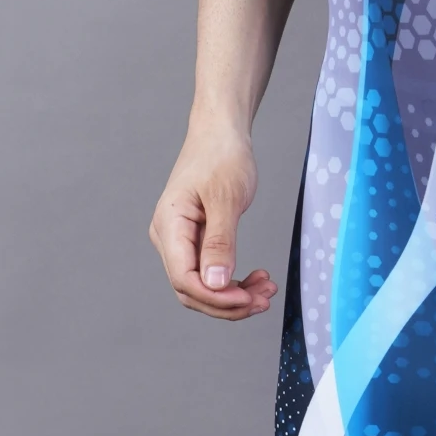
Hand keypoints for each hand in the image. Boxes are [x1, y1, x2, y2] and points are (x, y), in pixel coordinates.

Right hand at [150, 125, 276, 319]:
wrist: (220, 133)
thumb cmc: (221, 156)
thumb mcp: (225, 198)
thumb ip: (220, 243)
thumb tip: (215, 284)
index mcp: (169, 226)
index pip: (184, 280)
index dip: (216, 297)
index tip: (249, 299)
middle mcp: (169, 238)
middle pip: (191, 290)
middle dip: (228, 302)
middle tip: (265, 300)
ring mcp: (180, 241)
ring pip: (202, 285)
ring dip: (233, 295)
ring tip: (266, 291)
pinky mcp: (195, 240)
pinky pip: (210, 272)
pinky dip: (233, 281)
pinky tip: (256, 279)